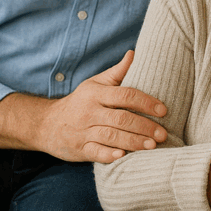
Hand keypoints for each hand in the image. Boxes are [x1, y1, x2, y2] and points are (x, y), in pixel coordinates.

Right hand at [40, 50, 167, 162]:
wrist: (47, 124)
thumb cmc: (80, 101)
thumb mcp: (95, 84)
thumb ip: (117, 72)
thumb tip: (134, 53)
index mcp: (96, 94)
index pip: (125, 95)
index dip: (146, 102)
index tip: (163, 110)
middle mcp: (89, 112)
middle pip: (121, 118)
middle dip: (144, 126)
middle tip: (162, 134)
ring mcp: (83, 131)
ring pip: (111, 136)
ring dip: (133, 141)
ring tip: (152, 146)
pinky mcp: (79, 149)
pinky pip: (95, 152)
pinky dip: (109, 155)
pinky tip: (123, 156)